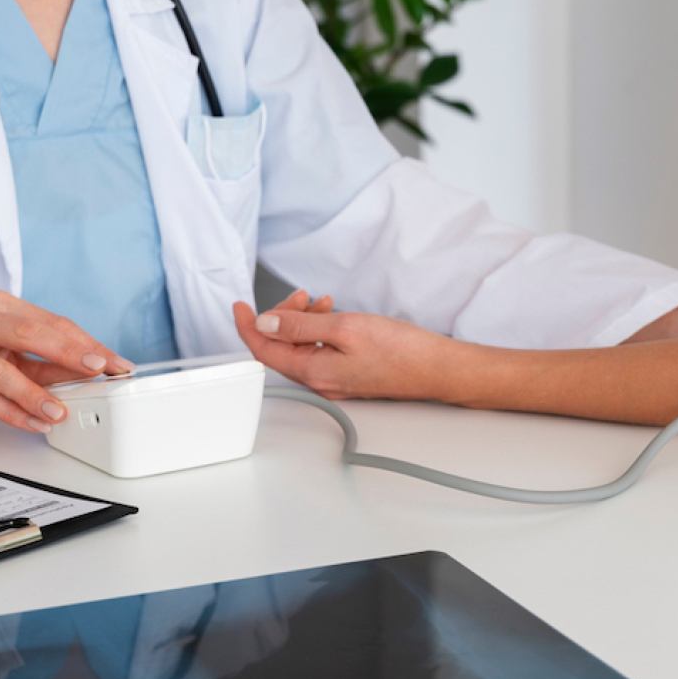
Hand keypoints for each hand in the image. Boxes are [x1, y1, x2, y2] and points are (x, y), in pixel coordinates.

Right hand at [0, 291, 131, 432]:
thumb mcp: (0, 348)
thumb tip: (84, 374)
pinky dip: (9, 411)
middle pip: (33, 334)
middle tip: (100, 371)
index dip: (86, 343)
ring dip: (37, 394)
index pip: (52, 323)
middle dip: (71, 354)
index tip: (114, 361)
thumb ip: (39, 360)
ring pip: (4, 370)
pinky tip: (31, 422)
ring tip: (61, 412)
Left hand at [232, 290, 460, 400]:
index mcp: (313, 372)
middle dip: (282, 317)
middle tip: (301, 296)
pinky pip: (319, 351)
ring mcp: (335, 381)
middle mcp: (320, 382)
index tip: (239, 306)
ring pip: (301, 348)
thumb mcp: (346, 327)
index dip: (248, 326)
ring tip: (322, 301)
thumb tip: (266, 324)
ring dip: (303, 321)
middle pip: (281, 348)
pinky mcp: (349, 375)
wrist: (438, 369)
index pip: (264, 350)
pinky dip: (319, 330)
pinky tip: (333, 315)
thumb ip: (301, 326)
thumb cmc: (402, 351)